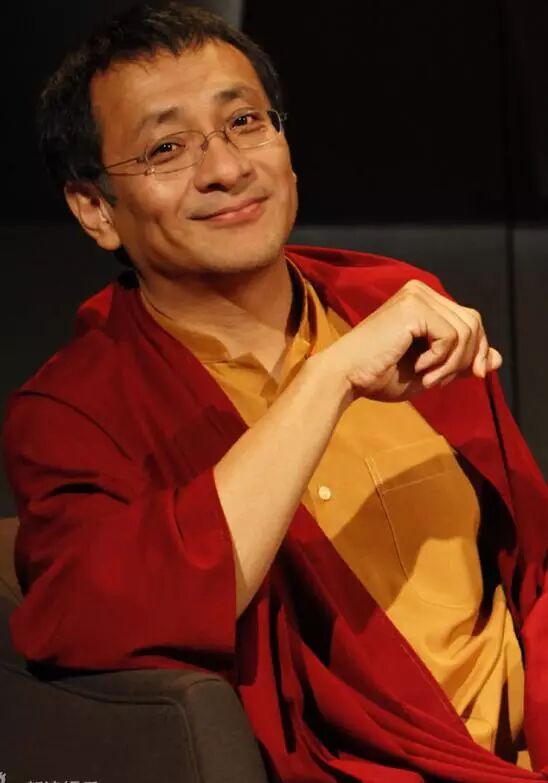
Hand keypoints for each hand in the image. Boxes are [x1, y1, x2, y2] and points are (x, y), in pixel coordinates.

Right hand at [317, 279, 501, 402]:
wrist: (345, 377)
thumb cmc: (379, 375)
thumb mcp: (432, 370)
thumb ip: (463, 361)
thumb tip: (498, 358)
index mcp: (422, 301)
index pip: (470, 319)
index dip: (479, 349)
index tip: (477, 375)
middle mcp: (420, 291)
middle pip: (473, 321)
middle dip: (468, 357)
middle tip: (441, 381)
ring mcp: (416, 296)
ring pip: (466, 330)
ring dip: (452, 364)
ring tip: (429, 379)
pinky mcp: (414, 308)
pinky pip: (451, 336)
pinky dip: (441, 360)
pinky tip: (419, 368)